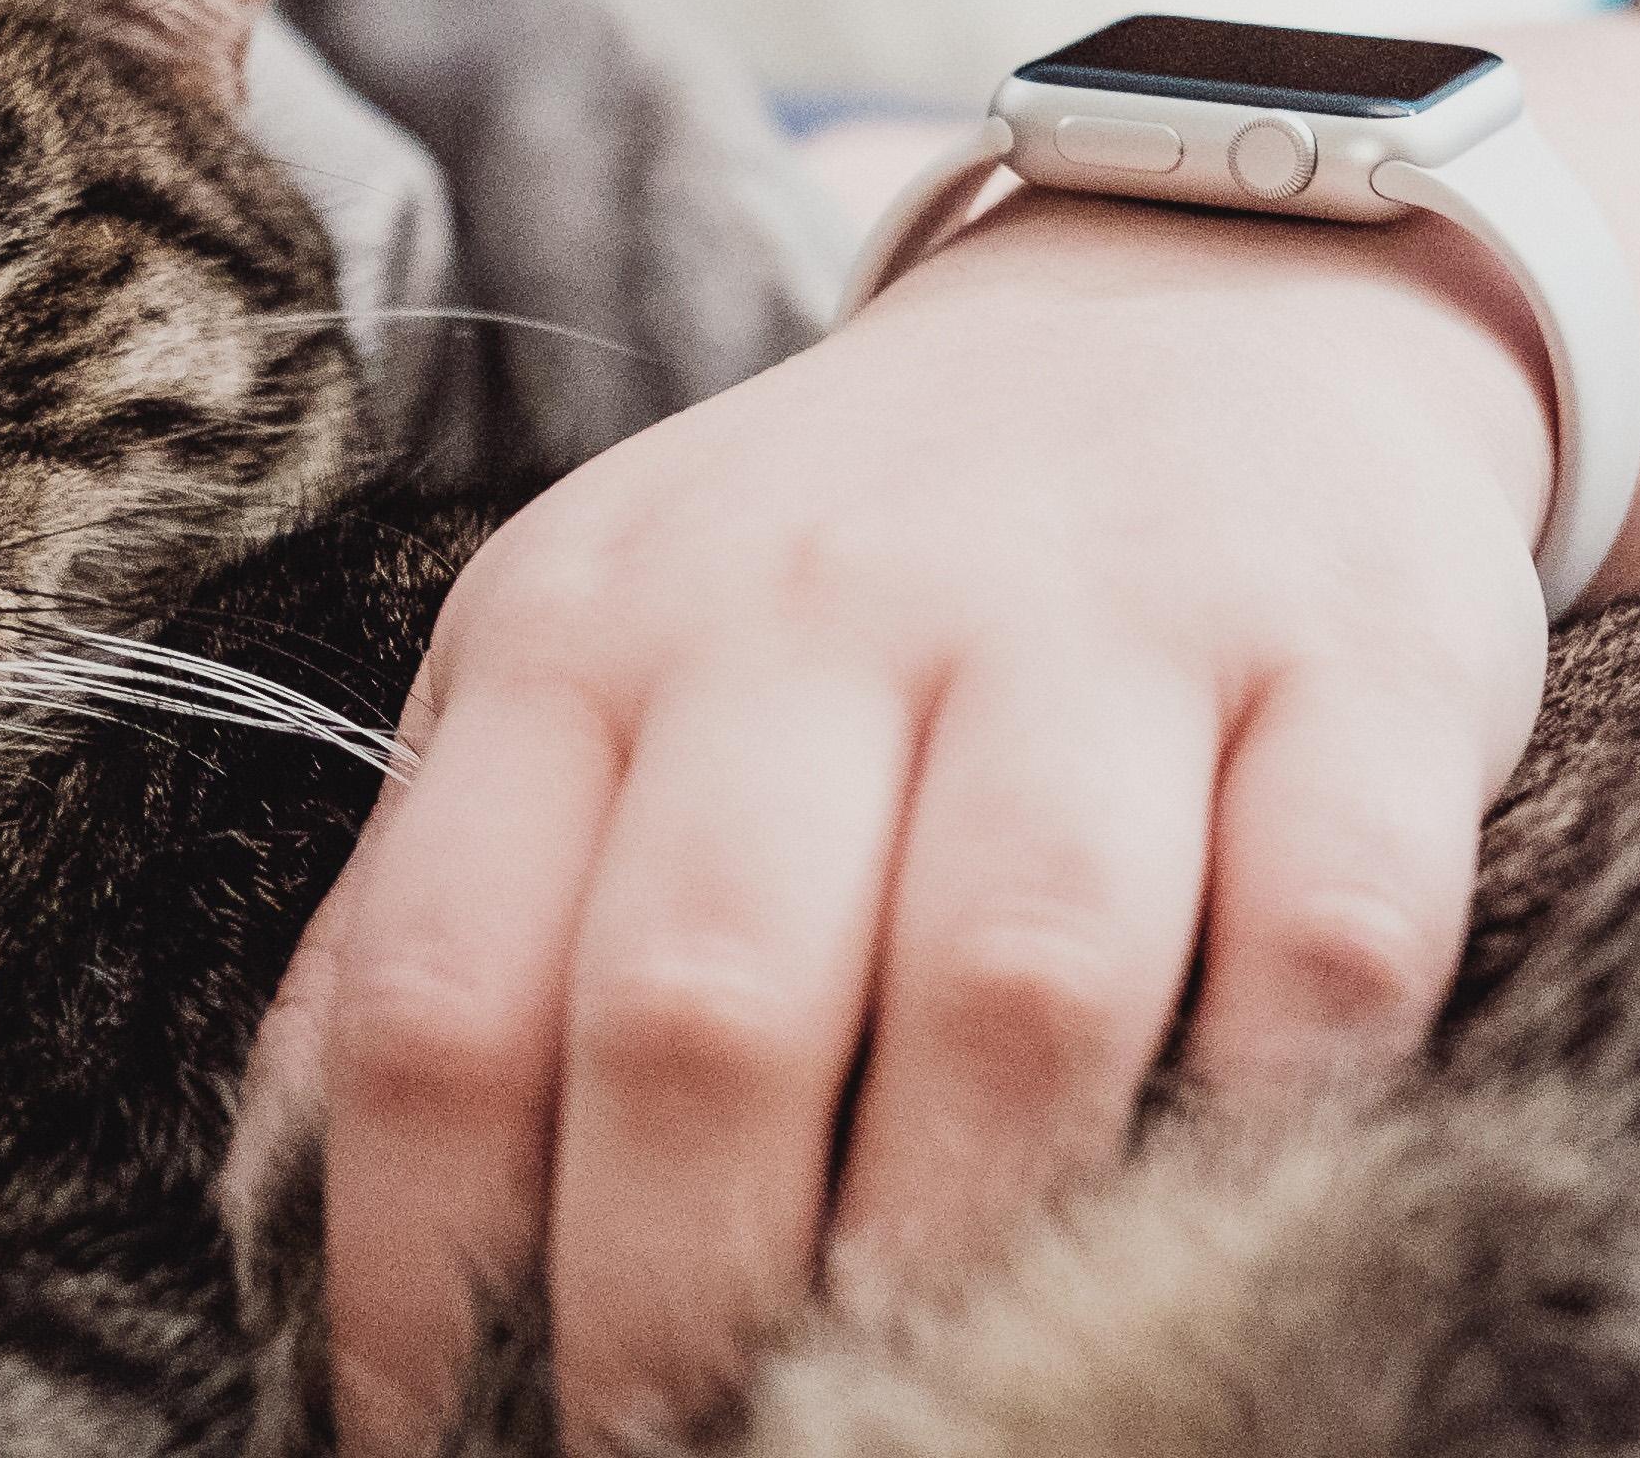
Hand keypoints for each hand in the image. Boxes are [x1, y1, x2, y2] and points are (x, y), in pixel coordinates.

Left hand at [232, 187, 1556, 1456]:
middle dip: (671, 1302)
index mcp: (582, 634)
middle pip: (701, 1010)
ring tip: (916, 1401)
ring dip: (955, 1255)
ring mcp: (1093, 624)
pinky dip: (1271, 1118)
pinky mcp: (1352, 662)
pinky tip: (1208, 1215)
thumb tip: (287, 1201)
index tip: (426, 1429)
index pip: (441, 984)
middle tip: (673, 1450)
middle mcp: (814, 609)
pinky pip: (1320, 939)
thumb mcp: (583, 661)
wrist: (1187, 296)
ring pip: (1007, 988)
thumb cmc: (841, 557)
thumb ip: (443, 902)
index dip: (411, 1263)